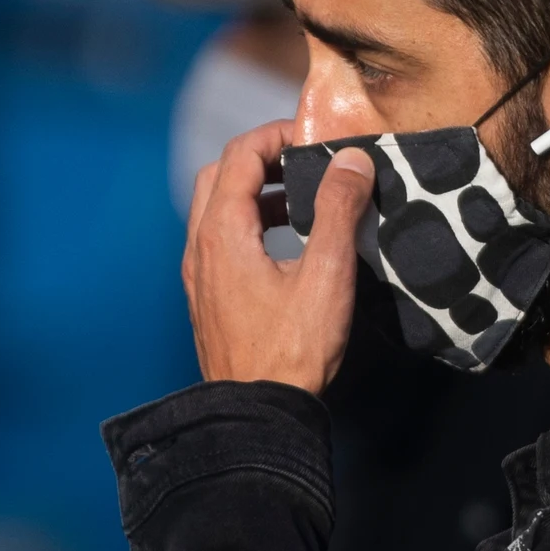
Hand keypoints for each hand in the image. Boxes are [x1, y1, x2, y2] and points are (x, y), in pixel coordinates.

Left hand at [183, 120, 375, 394]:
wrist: (257, 416)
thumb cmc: (292, 349)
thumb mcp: (326, 274)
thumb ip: (337, 210)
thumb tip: (350, 159)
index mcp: (223, 233)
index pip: (240, 154)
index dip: (277, 135)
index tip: (317, 140)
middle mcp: (200, 248)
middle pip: (219, 175)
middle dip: (261, 158)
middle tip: (304, 163)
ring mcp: (199, 275)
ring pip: (216, 209)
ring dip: (254, 192)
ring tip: (299, 202)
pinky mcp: (208, 298)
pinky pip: (219, 240)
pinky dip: (247, 223)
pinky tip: (285, 246)